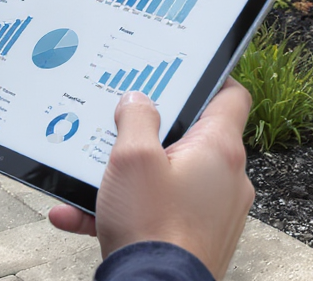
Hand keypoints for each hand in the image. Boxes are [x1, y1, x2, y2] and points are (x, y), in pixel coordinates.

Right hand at [48, 78, 253, 280]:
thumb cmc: (152, 229)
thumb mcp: (132, 159)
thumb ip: (135, 119)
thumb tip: (138, 100)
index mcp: (220, 150)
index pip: (231, 96)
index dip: (211, 79)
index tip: (186, 74)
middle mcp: (227, 180)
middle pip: (193, 139)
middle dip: (152, 135)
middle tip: (122, 130)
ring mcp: (213, 212)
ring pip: (168, 180)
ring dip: (130, 179)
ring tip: (95, 181)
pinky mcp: (195, 238)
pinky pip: (158, 213)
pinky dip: (125, 211)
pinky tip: (81, 216)